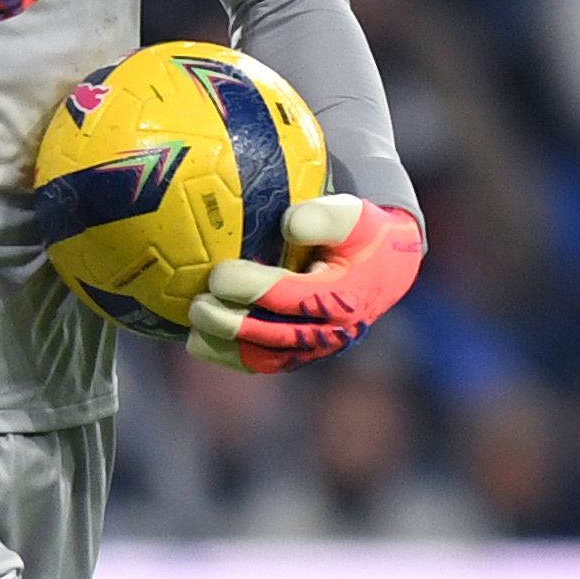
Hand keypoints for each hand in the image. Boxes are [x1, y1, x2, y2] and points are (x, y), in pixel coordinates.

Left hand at [186, 194, 422, 373]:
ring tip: (192, 332)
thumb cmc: (363, 235)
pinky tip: (203, 342)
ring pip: (265, 359)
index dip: (250, 288)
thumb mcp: (354, 215)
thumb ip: (325, 217)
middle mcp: (330, 332)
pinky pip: (265, 363)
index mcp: (341, 297)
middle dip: (229, 325)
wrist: (387, 269)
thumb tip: (288, 224)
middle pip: (270, 336)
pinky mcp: (304, 354)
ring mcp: (316, 348)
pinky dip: (233, 357)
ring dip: (226, 349)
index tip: (218, 274)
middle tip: (197, 305)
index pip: (288, 298)